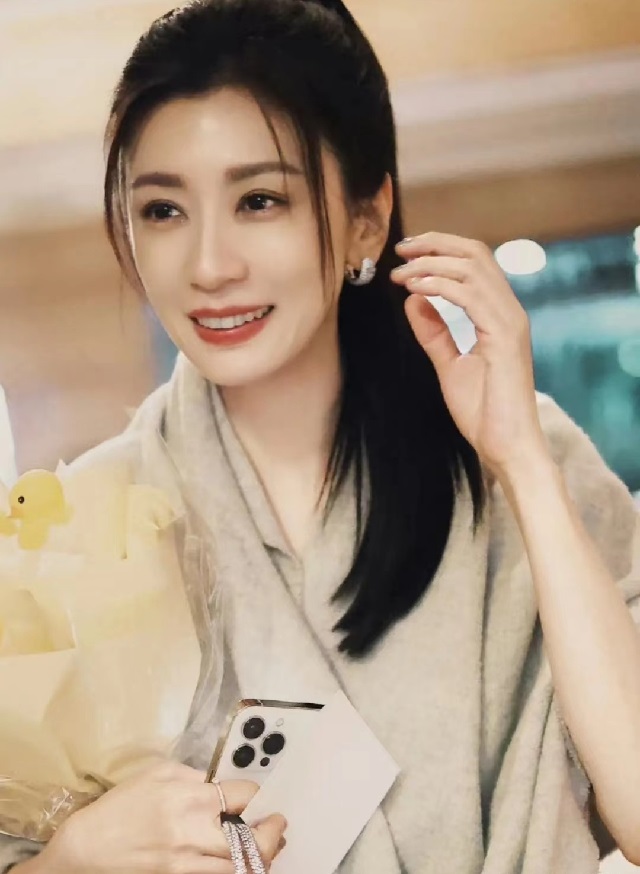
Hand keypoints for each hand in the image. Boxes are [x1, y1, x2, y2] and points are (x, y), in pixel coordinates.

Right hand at [37, 762, 286, 873]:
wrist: (86, 849)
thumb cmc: (120, 807)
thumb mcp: (155, 774)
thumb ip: (192, 774)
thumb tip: (216, 781)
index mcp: (189, 796)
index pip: (243, 795)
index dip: (258, 794)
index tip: (260, 795)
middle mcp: (193, 831)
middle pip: (252, 838)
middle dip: (272, 831)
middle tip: (278, 824)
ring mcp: (187, 863)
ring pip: (241, 866)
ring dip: (262, 856)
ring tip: (270, 846)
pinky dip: (238, 869)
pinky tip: (243, 862)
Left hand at [391, 231, 548, 476]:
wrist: (505, 446)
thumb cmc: (485, 413)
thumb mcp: (450, 365)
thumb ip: (435, 333)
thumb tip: (414, 301)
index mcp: (500, 315)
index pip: (475, 263)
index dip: (441, 249)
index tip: (406, 254)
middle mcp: (510, 311)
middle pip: (476, 254)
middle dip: (435, 244)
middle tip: (401, 250)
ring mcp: (510, 321)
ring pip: (472, 268)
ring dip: (432, 264)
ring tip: (402, 272)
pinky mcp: (505, 336)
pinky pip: (470, 295)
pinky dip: (439, 285)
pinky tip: (416, 288)